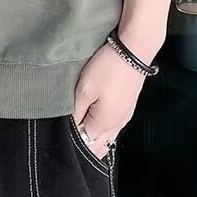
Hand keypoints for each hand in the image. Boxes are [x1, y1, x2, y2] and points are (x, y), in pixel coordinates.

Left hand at [73, 43, 145, 159]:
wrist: (133, 51)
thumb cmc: (109, 67)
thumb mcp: (84, 88)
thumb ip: (76, 112)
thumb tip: (71, 129)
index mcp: (105, 124)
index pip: (84, 144)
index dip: (72, 137)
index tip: (63, 126)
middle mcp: (117, 125)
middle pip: (97, 145)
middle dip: (83, 140)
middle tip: (71, 123)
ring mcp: (124, 117)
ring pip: (106, 137)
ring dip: (93, 133)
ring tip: (81, 118)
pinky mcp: (127, 108)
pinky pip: (113, 126)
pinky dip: (102, 126)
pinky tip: (95, 114)